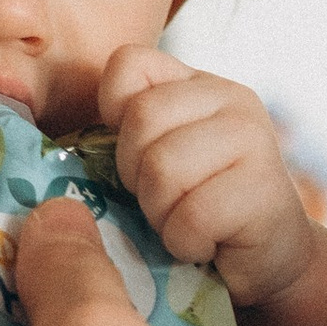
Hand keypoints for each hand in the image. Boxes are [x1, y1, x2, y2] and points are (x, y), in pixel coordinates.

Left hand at [98, 45, 315, 310]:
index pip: (128, 65)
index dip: (115, 115)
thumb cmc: (199, 210)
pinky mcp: (264, 189)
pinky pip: (191, 216)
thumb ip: (124, 136)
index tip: (136, 156)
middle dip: (137, 175)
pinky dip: (186, 242)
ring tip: (185, 224)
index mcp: (197, 84)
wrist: (268, 260)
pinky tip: (205, 244)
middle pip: (141, 119)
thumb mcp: (158, 158)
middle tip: (164, 201)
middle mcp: (230, 98)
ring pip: (162, 168)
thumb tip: (58, 145)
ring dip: (161, 214)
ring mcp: (253, 139)